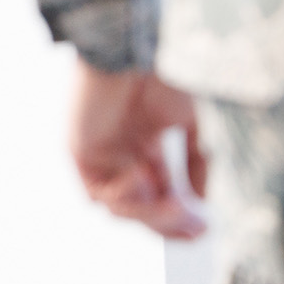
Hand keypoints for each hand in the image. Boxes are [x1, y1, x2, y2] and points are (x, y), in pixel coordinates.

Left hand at [71, 63, 206, 239]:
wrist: (136, 50)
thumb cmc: (167, 78)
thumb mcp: (195, 125)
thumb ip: (198, 164)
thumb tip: (203, 203)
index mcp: (147, 145)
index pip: (161, 193)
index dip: (181, 216)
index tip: (204, 231)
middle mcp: (121, 154)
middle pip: (142, 206)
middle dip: (169, 223)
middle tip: (195, 232)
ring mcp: (99, 155)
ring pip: (120, 206)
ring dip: (149, 214)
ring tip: (176, 208)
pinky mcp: (79, 152)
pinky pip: (96, 193)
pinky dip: (123, 194)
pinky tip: (144, 177)